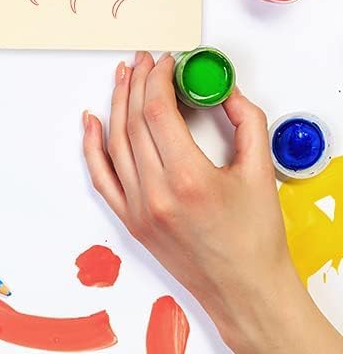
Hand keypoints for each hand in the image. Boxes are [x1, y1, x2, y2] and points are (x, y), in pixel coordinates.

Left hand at [82, 52, 341, 353]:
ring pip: (116, 142)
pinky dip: (92, 145)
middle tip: (144, 61)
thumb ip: (246, 120)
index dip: (157, 79)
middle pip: (134, 121)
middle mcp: (157, 193)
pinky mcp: (129, 220)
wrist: (247, 292)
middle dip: (138, 84)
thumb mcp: (261, 171)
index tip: (165, 62)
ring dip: (117, 103)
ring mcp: (138, 208)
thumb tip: (223, 88)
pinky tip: (92, 120)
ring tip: (123, 76)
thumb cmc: (256, 238)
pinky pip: (101, 176)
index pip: (158, 112)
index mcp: (189, 179)